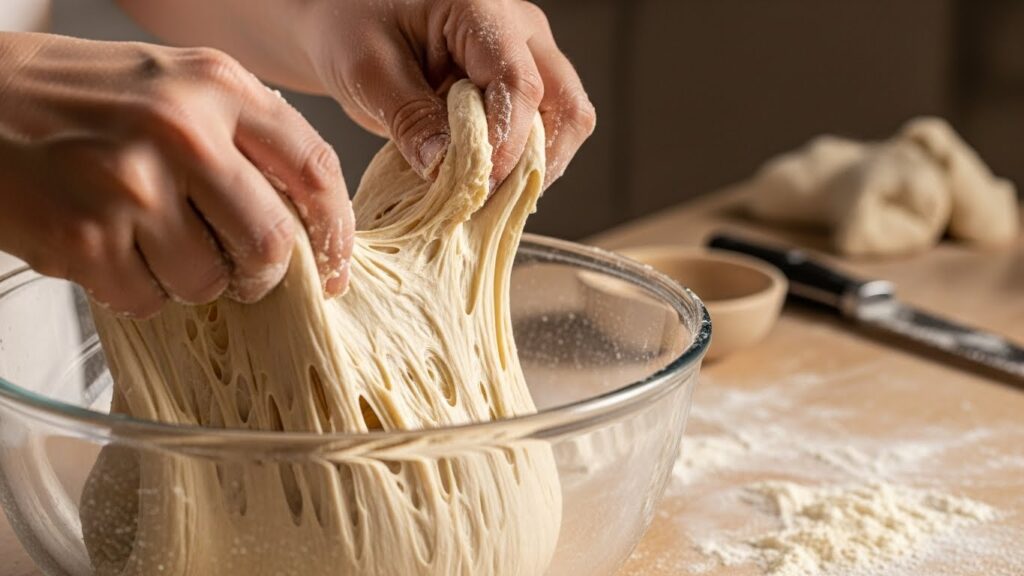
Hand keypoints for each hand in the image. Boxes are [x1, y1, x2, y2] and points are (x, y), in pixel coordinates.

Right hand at [0, 32, 353, 316]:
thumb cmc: (79, 96)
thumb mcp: (174, 82)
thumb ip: (242, 132)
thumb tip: (307, 213)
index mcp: (217, 84)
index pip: (315, 168)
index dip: (335, 230)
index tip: (334, 264)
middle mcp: (182, 130)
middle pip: (272, 241)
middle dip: (264, 273)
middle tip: (245, 274)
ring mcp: (131, 186)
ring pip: (210, 281)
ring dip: (193, 281)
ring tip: (155, 245)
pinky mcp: (85, 238)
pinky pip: (148, 300)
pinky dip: (139, 291)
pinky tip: (111, 252)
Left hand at [302, 0, 596, 188]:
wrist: (344, 21)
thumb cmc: (350, 27)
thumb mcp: (367, 71)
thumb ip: (410, 119)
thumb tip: (447, 170)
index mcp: (483, 10)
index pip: (519, 84)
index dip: (506, 143)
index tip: (479, 185)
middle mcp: (519, 31)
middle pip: (566, 106)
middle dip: (535, 161)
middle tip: (488, 196)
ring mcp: (525, 58)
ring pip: (563, 123)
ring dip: (529, 167)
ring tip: (483, 194)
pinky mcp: (516, 87)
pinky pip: (540, 133)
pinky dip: (516, 165)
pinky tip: (480, 184)